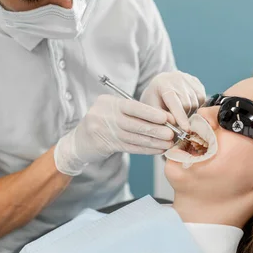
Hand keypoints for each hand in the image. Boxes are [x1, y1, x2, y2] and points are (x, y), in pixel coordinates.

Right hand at [54, 95, 173, 174]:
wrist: (79, 140)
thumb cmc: (103, 121)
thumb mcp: (113, 109)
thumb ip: (132, 111)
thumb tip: (163, 117)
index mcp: (108, 102)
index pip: (132, 107)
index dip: (150, 113)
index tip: (166, 118)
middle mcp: (104, 116)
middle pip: (135, 124)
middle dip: (156, 130)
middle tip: (172, 134)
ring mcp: (104, 132)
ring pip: (134, 138)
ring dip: (154, 142)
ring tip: (168, 144)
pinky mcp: (105, 146)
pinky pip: (131, 148)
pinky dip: (146, 149)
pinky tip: (157, 150)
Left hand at [140, 71, 205, 130]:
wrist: (159, 82)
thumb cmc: (155, 98)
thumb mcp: (152, 108)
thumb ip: (161, 116)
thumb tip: (174, 123)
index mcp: (164, 85)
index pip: (175, 103)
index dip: (181, 117)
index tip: (186, 130)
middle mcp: (177, 79)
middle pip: (187, 104)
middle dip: (184, 116)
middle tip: (178, 121)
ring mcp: (188, 78)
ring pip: (196, 102)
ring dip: (191, 111)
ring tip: (181, 112)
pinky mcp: (196, 80)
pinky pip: (202, 98)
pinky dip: (197, 105)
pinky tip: (188, 105)